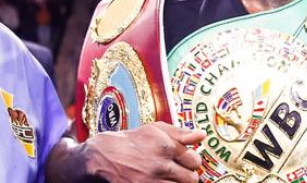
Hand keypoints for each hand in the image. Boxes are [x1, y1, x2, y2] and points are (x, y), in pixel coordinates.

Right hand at [80, 122, 206, 182]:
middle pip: (191, 179)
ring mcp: (153, 182)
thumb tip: (202, 135)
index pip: (195, 161)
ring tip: (167, 177)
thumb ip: (181, 133)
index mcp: (167, 147)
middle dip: (187, 176)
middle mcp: (162, 166)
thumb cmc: (132, 141)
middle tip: (178, 172)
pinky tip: (159, 182)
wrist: (103, 157)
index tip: (185, 162)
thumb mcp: (155, 130)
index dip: (191, 162)